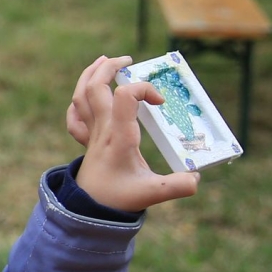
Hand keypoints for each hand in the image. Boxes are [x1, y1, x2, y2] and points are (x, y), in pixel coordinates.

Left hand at [72, 60, 200, 211]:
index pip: (126, 96)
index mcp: (118, 136)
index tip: (161, 102)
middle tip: (128, 60)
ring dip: (91, 75)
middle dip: (109, 68)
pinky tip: (87, 96)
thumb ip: (175, 186)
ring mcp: (91, 134)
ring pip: (81, 96)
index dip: (145, 89)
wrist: (87, 211)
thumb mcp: (151, 194)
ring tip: (105, 61)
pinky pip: (75, 116)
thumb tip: (196, 180)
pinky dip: (79, 101)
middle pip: (96, 88)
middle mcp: (102, 130)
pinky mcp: (87, 141)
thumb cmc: (118, 200)